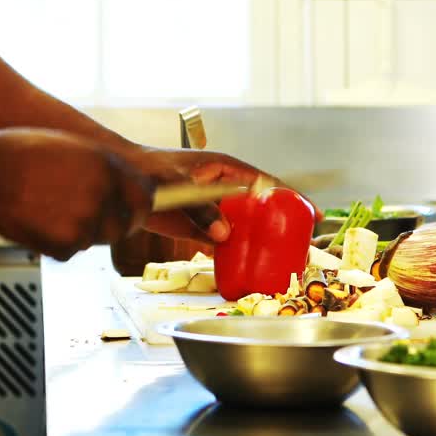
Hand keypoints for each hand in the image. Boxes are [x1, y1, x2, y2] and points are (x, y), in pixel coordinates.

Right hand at [0, 129, 151, 259]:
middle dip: (111, 224)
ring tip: (49, 210)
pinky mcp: (66, 244)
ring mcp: (86, 222)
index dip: (138, 206)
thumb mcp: (74, 148)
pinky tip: (37, 222)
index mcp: (109, 167)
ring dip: (79, 232)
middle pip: (125, 225)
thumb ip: (105, 168)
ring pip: (96, 239)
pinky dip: (56, 244)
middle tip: (84, 218)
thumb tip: (125, 185)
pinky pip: (70, 251)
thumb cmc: (21, 154)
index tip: (132, 211)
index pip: (145, 197)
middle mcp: (104, 195)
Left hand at [122, 147, 316, 243]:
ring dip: (258, 241)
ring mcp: (212, 207)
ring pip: (243, 226)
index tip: (311, 212)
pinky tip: (242, 266)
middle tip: (300, 243)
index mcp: (227, 170)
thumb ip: (203, 209)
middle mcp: (225, 188)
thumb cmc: (151, 170)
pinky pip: (222, 240)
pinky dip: (232, 252)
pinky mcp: (198, 225)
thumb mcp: (180, 185)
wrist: (124, 179)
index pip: (268, 183)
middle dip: (281, 223)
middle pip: (261, 207)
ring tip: (278, 258)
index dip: (291, 197)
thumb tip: (225, 235)